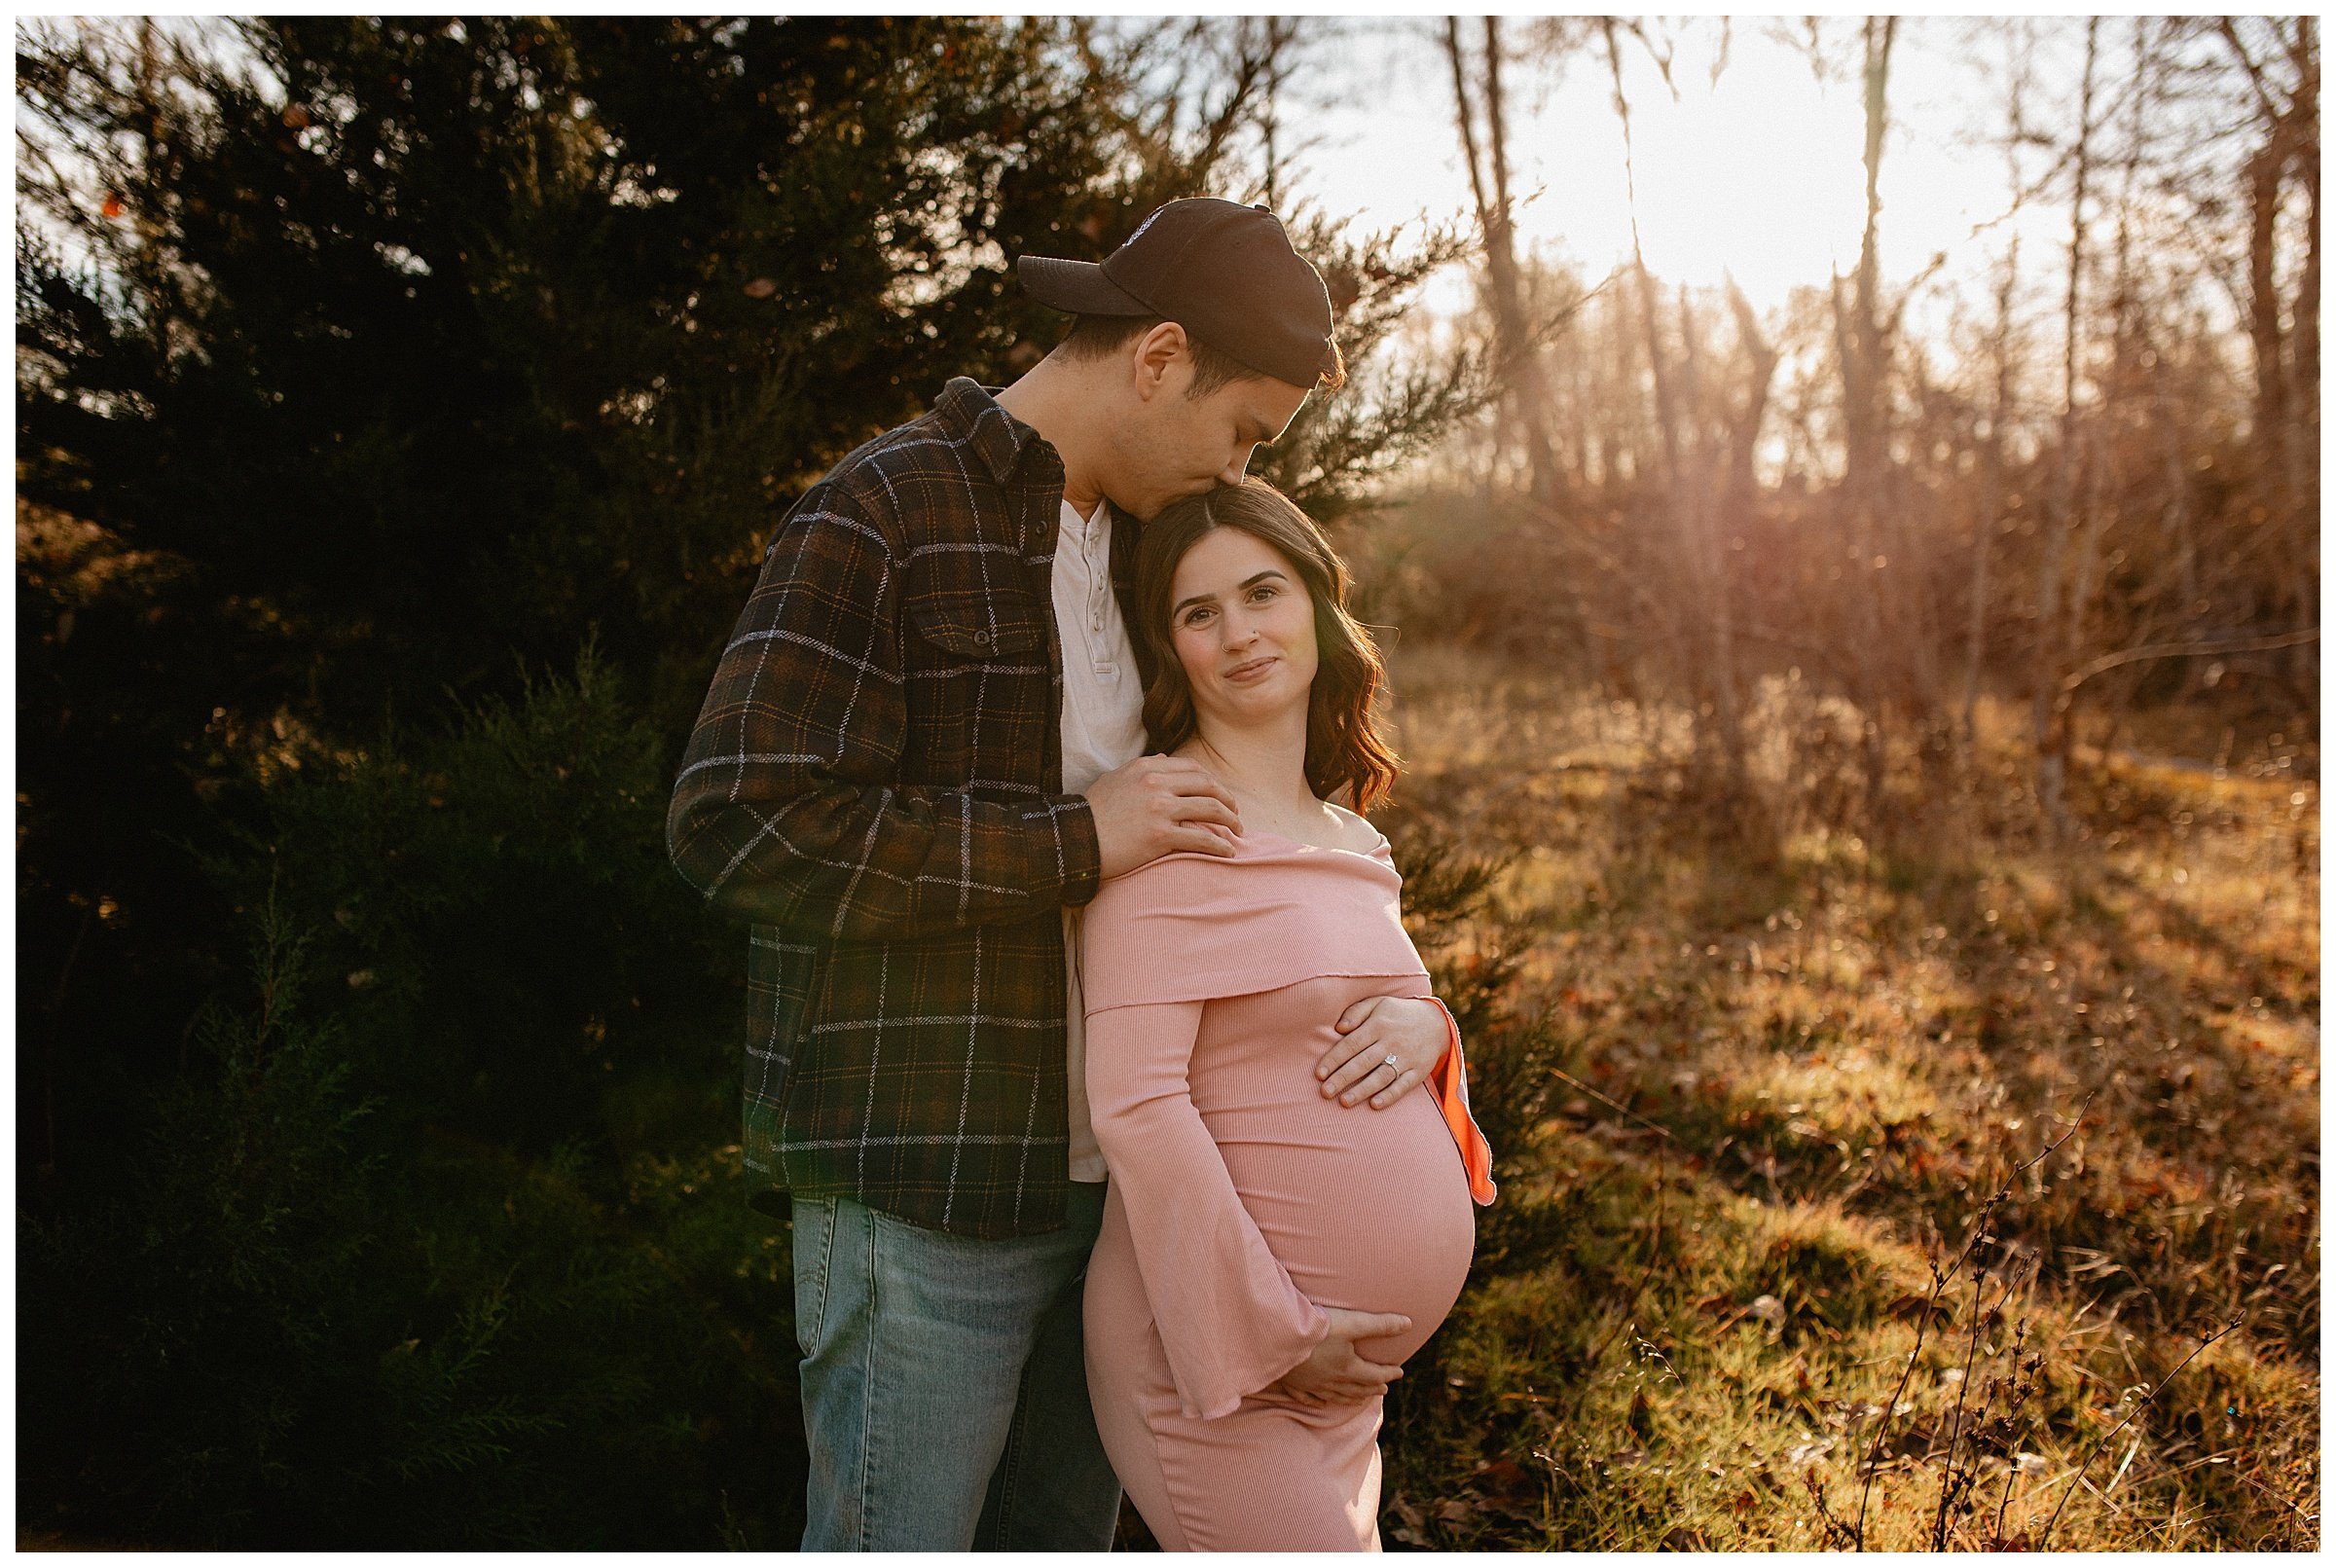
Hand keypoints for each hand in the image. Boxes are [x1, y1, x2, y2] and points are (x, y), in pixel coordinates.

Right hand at [1087, 755, 1240, 878]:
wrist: (1075, 840)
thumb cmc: (1092, 812)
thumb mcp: (1115, 778)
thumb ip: (1143, 767)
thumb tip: (1166, 759)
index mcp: (1146, 767)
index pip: (1192, 768)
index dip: (1211, 782)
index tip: (1219, 794)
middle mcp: (1156, 783)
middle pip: (1207, 785)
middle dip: (1227, 799)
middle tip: (1235, 813)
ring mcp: (1160, 808)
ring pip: (1210, 809)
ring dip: (1230, 821)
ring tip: (1238, 831)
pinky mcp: (1161, 835)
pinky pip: (1202, 839)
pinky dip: (1220, 845)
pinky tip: (1228, 851)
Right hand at [1267, 1308, 1413, 1406]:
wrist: (1277, 1338)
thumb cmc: (1316, 1329)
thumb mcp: (1352, 1323)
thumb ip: (1381, 1324)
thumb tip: (1409, 1324)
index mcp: (1348, 1368)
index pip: (1375, 1374)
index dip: (1389, 1373)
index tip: (1399, 1372)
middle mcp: (1332, 1381)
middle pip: (1357, 1388)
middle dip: (1373, 1388)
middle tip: (1384, 1389)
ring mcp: (1312, 1385)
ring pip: (1336, 1396)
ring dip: (1352, 1398)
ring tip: (1360, 1399)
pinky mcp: (1294, 1384)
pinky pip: (1309, 1399)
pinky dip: (1319, 1402)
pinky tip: (1322, 1403)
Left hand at [1317, 995, 1448, 1108]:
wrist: (1436, 1022)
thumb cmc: (1397, 1014)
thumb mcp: (1378, 1003)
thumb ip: (1356, 1012)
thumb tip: (1338, 1028)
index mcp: (1378, 1025)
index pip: (1352, 1044)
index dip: (1334, 1059)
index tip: (1318, 1074)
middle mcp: (1391, 1042)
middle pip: (1363, 1062)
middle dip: (1343, 1078)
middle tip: (1325, 1092)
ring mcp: (1406, 1058)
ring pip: (1381, 1076)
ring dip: (1362, 1090)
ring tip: (1344, 1101)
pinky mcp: (1419, 1071)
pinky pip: (1403, 1085)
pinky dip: (1389, 1095)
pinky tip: (1374, 1104)